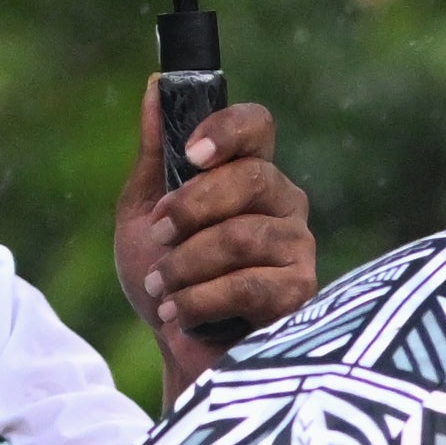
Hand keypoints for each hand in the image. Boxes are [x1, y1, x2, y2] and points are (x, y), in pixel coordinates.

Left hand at [117, 85, 314, 384]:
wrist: (171, 357)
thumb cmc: (164, 285)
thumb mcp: (143, 215)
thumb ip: (154, 157)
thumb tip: (154, 87)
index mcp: (248, 176)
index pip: (258, 126)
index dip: (228, 129)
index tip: (192, 152)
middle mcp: (283, 206)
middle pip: (253, 177)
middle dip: (192, 207)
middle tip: (158, 236)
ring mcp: (298, 250)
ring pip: (245, 235)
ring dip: (187, 264)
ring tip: (163, 290)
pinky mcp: (301, 297)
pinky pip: (251, 284)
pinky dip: (202, 300)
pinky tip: (181, 315)